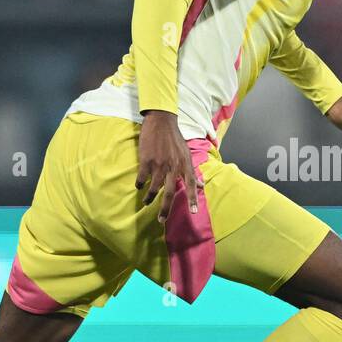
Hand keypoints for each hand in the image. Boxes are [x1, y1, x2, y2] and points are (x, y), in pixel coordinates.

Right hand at [136, 110, 202, 224]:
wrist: (161, 121)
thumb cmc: (175, 138)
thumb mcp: (187, 154)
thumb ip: (193, 172)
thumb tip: (203, 186)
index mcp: (185, 164)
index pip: (191, 185)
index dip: (193, 199)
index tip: (194, 212)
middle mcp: (173, 166)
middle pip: (169, 192)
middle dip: (165, 208)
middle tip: (161, 220)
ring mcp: (159, 164)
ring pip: (154, 187)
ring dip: (149, 197)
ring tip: (146, 203)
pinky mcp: (146, 160)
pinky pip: (142, 178)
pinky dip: (140, 184)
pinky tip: (139, 186)